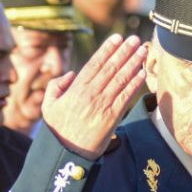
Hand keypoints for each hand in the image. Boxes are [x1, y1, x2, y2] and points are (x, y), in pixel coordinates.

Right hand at [41, 34, 147, 159]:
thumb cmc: (58, 129)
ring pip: (120, 80)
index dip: (107, 49)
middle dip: (124, 52)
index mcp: (76, 89)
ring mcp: (102, 105)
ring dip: (133, 63)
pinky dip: (135, 84)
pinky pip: (126, 97)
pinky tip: (143, 73)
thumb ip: (56, 86)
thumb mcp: (48, 106)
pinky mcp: (112, 117)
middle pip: (111, 68)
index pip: (94, 64)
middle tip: (135, 39)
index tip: (117, 37)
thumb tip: (71, 74)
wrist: (67, 153)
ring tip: (142, 51)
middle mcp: (91, 94)